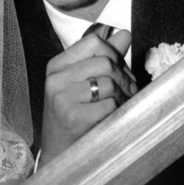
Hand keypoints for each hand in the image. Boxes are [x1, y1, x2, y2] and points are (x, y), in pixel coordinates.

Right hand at [39, 29, 136, 164]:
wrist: (58, 150)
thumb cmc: (73, 113)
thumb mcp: (81, 82)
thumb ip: (103, 57)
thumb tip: (125, 34)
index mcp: (57, 65)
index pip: (93, 42)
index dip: (113, 53)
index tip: (118, 69)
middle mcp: (56, 79)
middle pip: (105, 62)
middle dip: (123, 77)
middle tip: (127, 90)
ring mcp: (62, 98)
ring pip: (109, 83)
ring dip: (122, 96)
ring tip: (120, 104)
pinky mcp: (73, 117)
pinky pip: (109, 105)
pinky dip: (116, 111)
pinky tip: (112, 117)